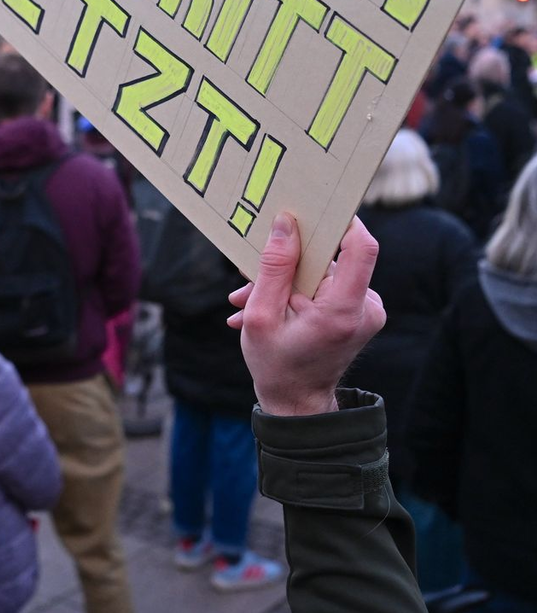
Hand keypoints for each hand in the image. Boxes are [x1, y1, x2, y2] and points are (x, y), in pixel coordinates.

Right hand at [227, 213, 384, 415]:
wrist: (297, 404)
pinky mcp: (358, 312)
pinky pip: (327, 285)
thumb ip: (274, 267)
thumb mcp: (262, 316)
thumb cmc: (277, 365)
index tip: (312, 208)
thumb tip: (285, 223)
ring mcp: (365, 311)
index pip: (360, 247)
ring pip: (323, 272)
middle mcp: (365, 308)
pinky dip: (295, 292)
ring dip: (284, 282)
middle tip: (249, 279)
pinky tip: (264, 308)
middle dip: (287, 263)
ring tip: (248, 304)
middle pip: (332, 259)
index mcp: (344, 310)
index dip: (340, 221)